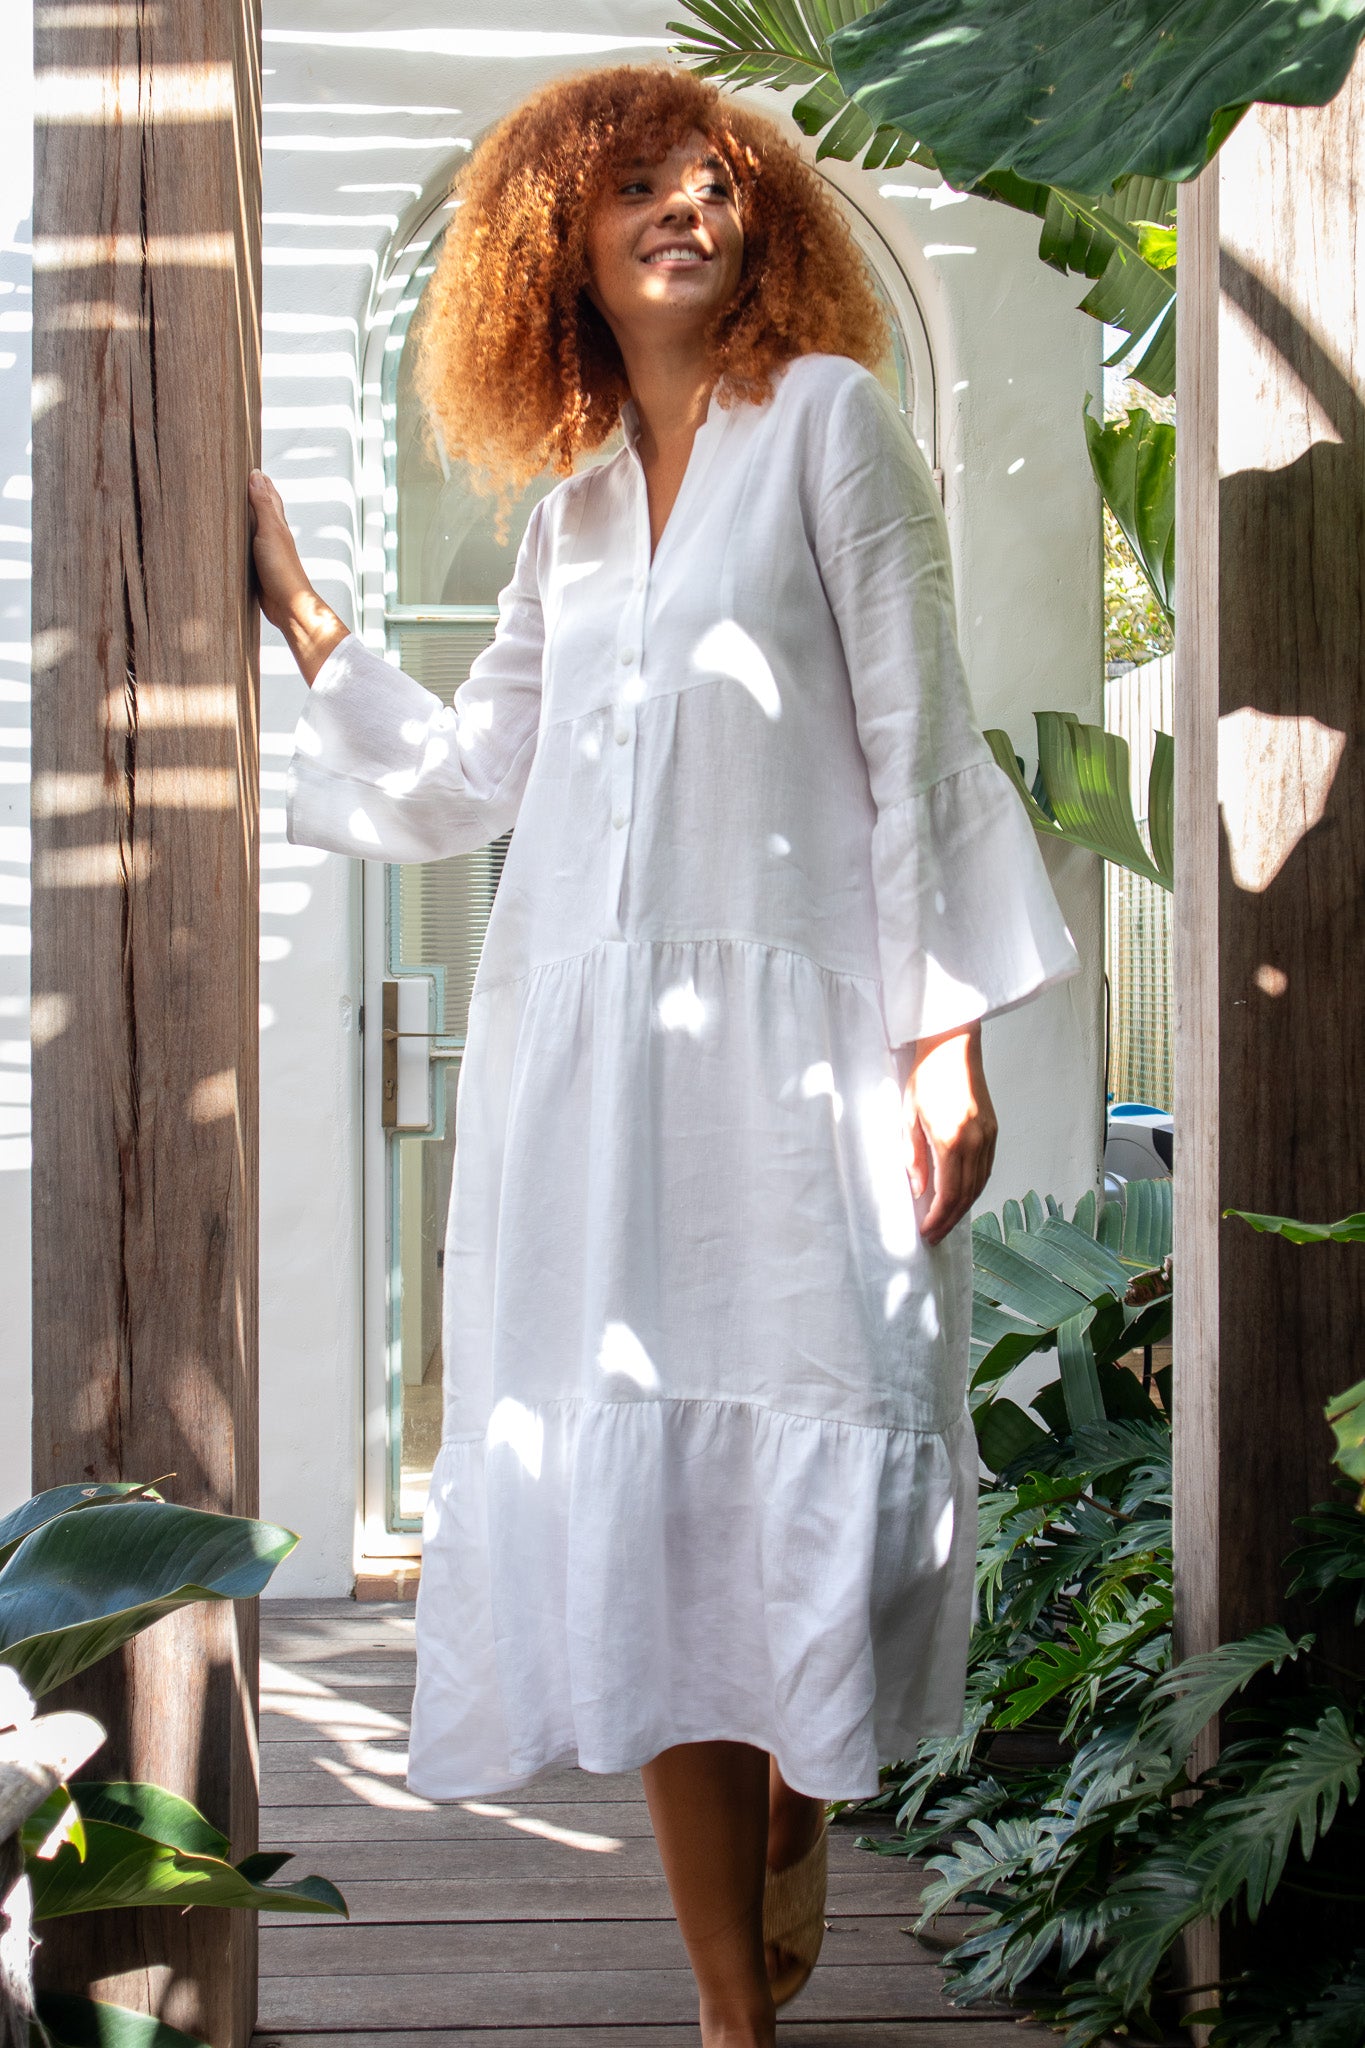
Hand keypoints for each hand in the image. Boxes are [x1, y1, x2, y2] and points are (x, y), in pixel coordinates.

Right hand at [247, 470, 348, 684]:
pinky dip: (239, 538)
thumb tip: (256, 474)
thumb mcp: (270, 531)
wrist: (288, 606)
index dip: (259, 480)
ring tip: (231, 504)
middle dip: (252, 493)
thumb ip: (262, 504)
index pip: (268, 494)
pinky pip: (245, 547)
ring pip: (253, 527)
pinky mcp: (256, 568)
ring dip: (245, 515)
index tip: (248, 464)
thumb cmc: (282, 570)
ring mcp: (264, 552)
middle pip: (262, 509)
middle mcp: (272, 535)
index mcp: (277, 524)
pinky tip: (233, 540)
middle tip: (238, 478)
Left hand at [905, 1021, 997, 1246]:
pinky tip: (962, 1196)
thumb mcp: (909, 1116)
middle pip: (967, 1195)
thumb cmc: (926, 1076)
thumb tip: (920, 1191)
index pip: (948, 1194)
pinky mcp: (993, 1129)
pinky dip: (975, 1188)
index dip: (938, 1218)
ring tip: (947, 1222)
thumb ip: (914, 1157)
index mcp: (952, 1140)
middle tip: (935, 1237)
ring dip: (964, 1207)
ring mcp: (988, 1136)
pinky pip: (986, 1169)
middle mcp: (976, 1142)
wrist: (953, 1045)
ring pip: (980, 1184)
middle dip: (950, 1220)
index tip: (926, 1234)